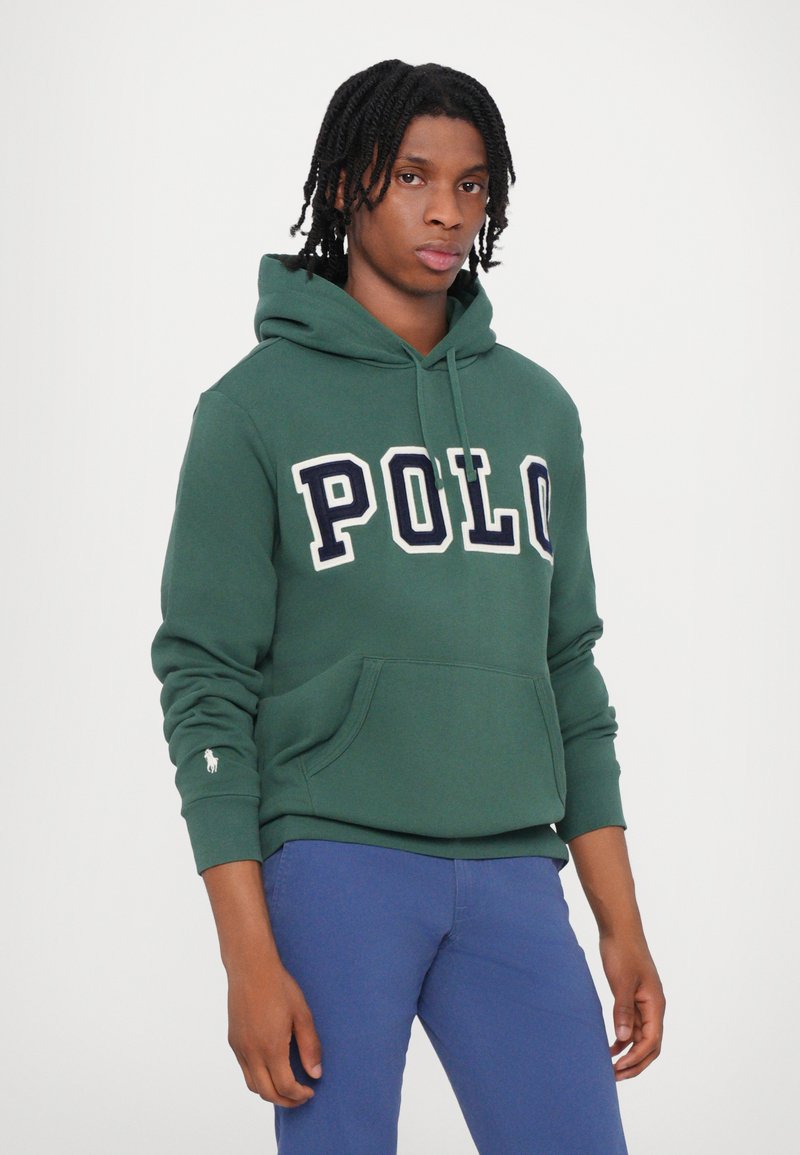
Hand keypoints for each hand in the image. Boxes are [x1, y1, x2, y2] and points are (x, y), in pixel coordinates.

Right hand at [227, 956, 323, 1106]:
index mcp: (271, 1047)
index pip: (285, 1086)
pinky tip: (270, 1067)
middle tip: (300, 1097)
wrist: (250, 967)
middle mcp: (252, 1052)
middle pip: (267, 1093)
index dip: (299, 1095)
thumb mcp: (302, 1014)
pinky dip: (258, 1077)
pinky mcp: (233, 1041)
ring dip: (270, 1091)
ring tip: (286, 1086)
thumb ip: (310, 1046)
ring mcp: (239, 1047)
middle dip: (286, 1100)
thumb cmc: (279, 987)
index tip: (310, 1091)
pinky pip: (244, 1069)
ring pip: (252, 1084)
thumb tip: (315, 1073)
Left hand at [599, 932, 665, 1080]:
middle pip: (650, 1045)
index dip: (636, 1058)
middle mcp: (653, 1006)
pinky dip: (623, 1038)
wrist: (619, 928)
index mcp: (655, 1004)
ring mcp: (643, 1003)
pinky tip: (610, 1045)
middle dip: (635, 1063)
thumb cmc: (622, 951)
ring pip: (641, 1037)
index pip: (651, 1041)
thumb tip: (624, 1039)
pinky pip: (632, 1025)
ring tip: (610, 1066)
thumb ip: (622, 1010)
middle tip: (615, 1076)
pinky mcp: (633, 998)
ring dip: (628, 1053)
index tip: (618, 1068)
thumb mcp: (621, 981)